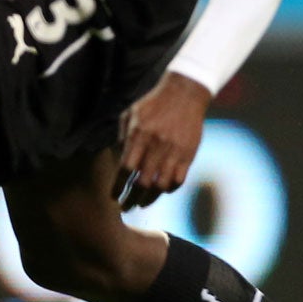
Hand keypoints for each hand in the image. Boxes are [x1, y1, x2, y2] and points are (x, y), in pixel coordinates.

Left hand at [114, 71, 210, 207]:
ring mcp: (174, 152)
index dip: (118, 186)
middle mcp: (156, 146)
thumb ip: (122, 136)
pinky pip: (178, 180)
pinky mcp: (188, 154)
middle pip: (142, 183)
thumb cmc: (154, 103)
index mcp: (139, 135)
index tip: (114, 196)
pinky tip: (161, 191)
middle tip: (125, 207)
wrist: (185, 93)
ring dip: (149, 200)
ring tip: (142, 204)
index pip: (125, 169)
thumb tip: (117, 159)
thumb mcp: (131, 114)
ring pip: (161, 186)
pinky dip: (169, 189)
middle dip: (131, 199)